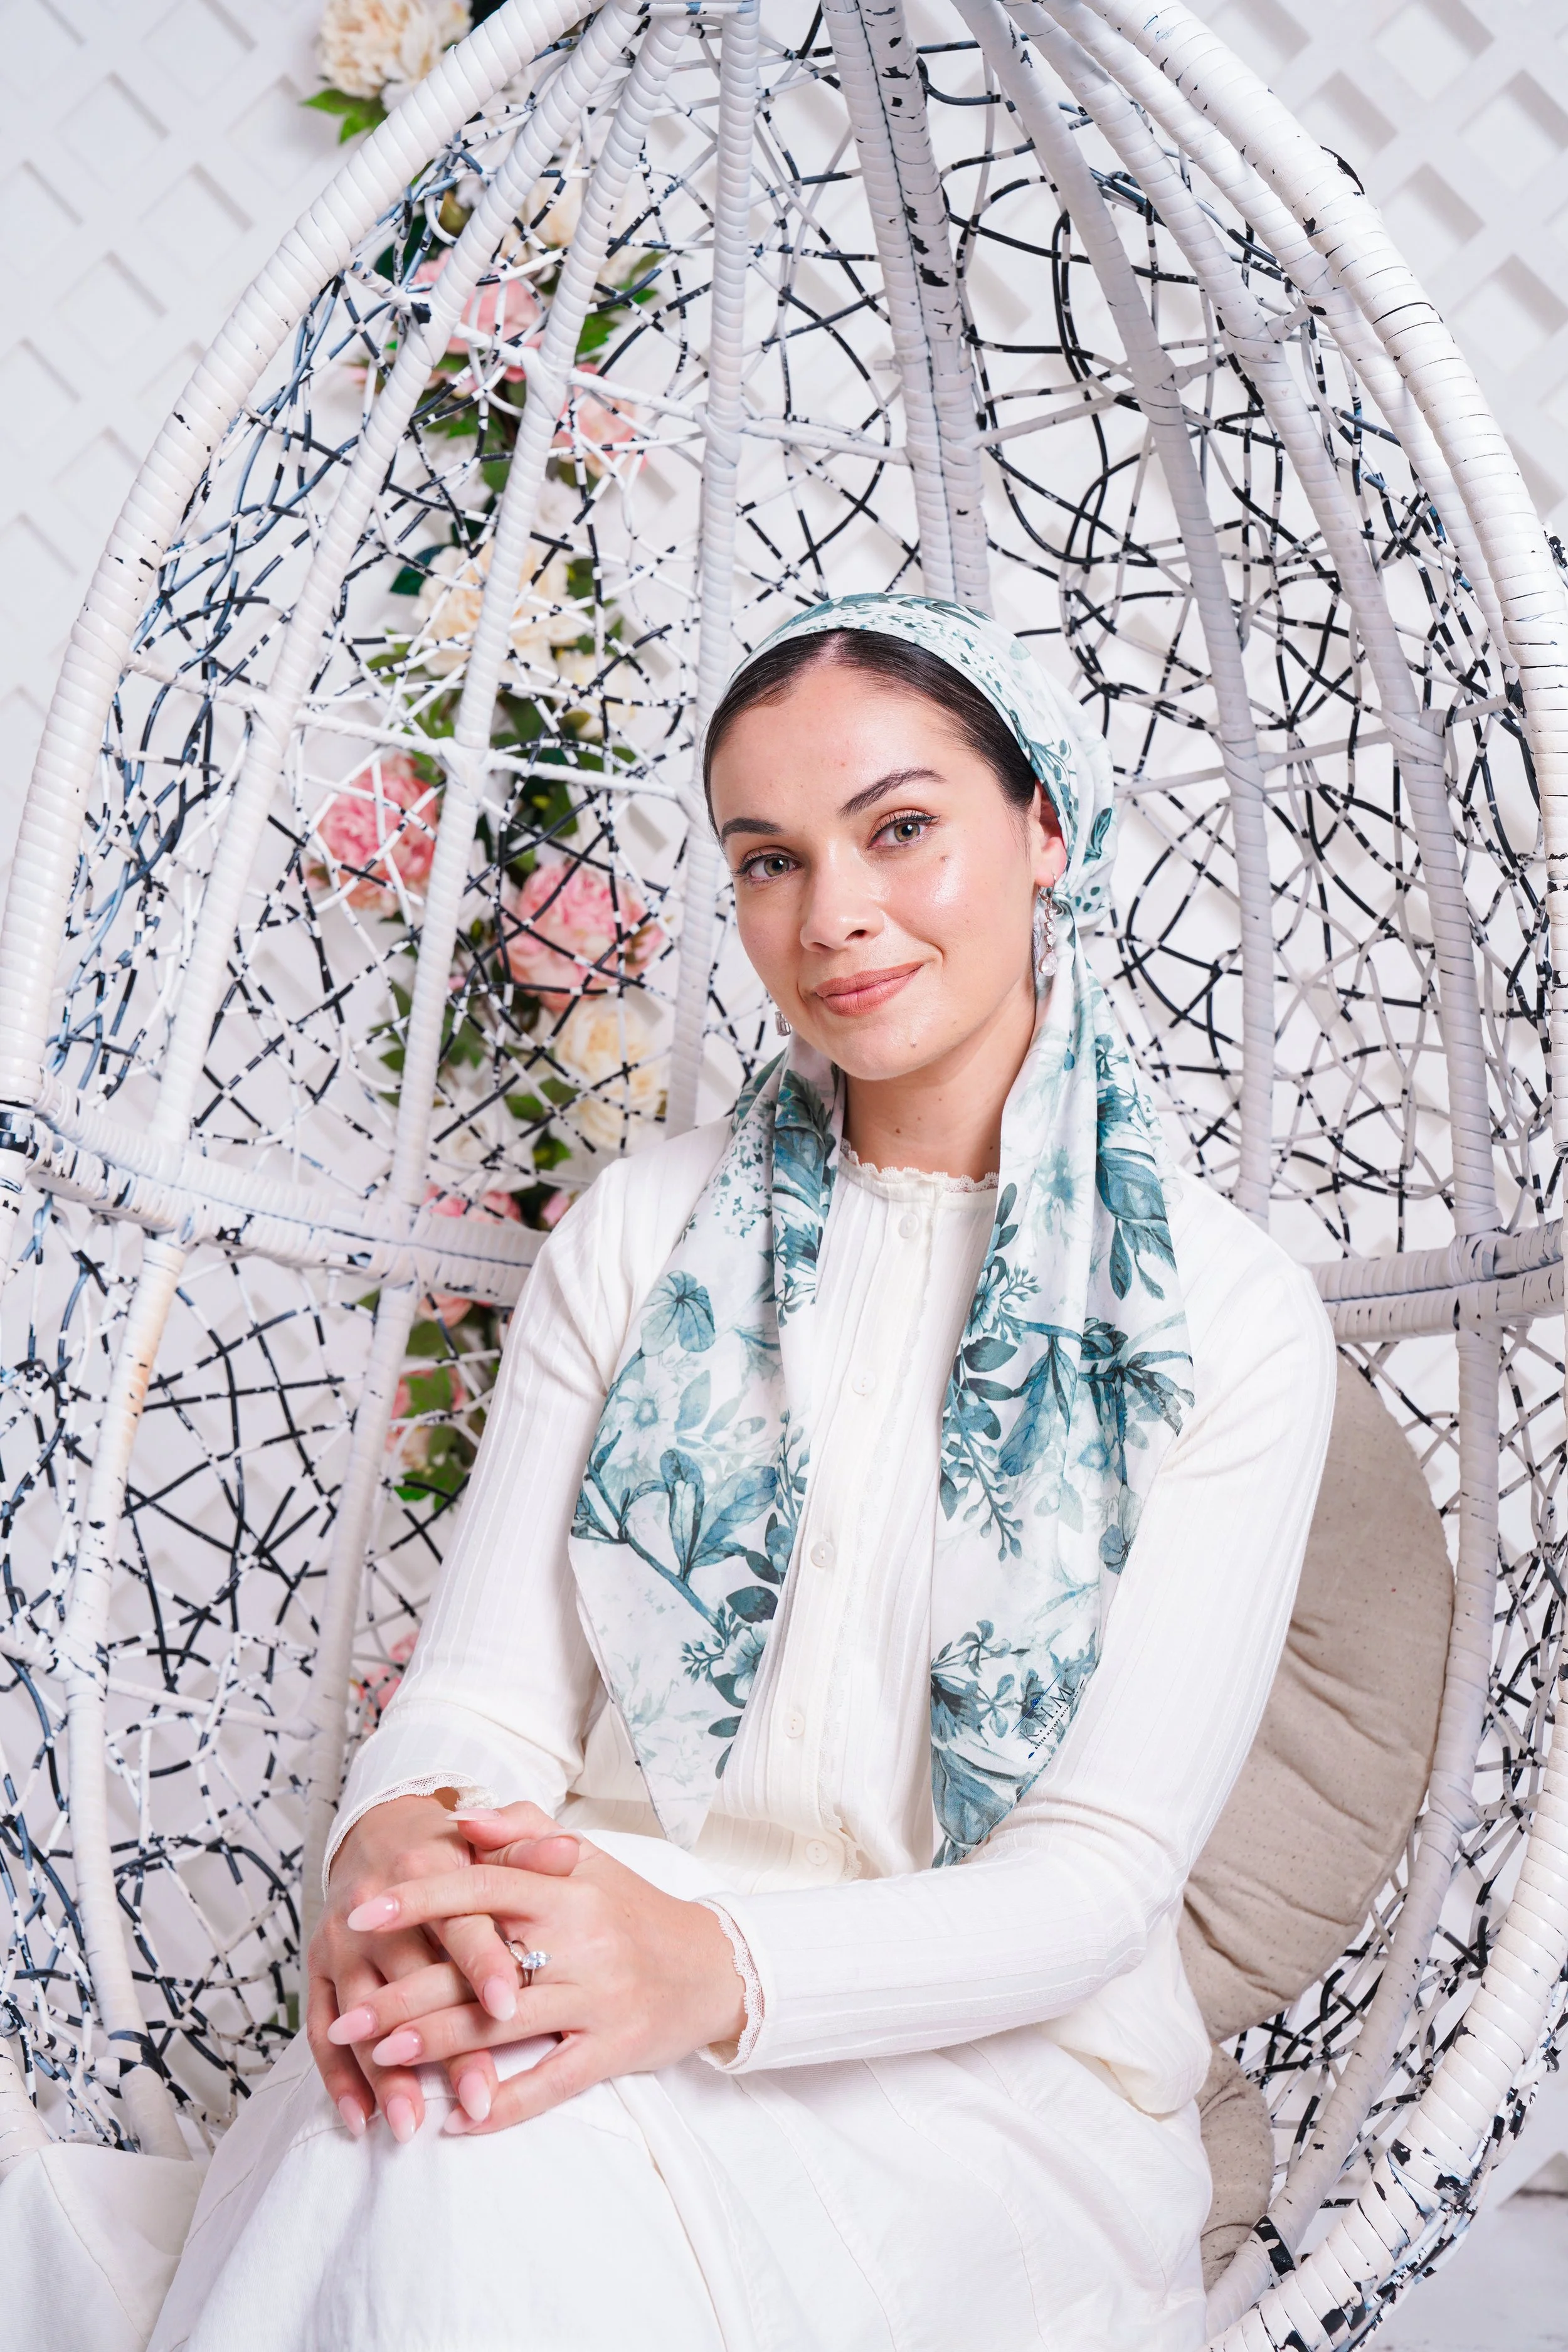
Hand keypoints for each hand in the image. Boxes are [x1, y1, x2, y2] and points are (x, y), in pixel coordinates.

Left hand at [331, 1802, 746, 2135]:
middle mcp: (581, 1938)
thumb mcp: (587, 1857)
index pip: (480, 1885)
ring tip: (380, 2057)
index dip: (418, 1900)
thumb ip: (521, 1829)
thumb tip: (461, 1817)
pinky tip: (459, 2118)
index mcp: (567, 1886)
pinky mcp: (617, 2047)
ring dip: (436, 2044)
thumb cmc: (635, 1909)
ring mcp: (599, 1996)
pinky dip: (504, 2103)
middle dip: (404, 1991)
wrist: (716, 1964)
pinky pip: (553, 2081)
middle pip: (477, 1965)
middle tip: (347, 2015)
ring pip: (504, 2024)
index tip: (361, 1914)